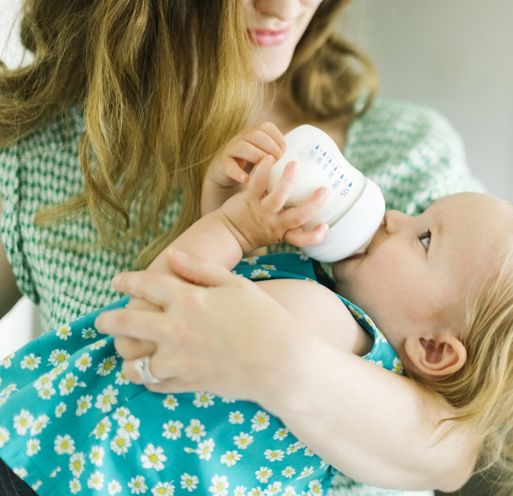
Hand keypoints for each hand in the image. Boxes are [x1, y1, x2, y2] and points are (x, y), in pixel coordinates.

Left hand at [96, 251, 294, 399]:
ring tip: (126, 354)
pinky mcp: (185, 382)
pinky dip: (148, 379)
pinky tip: (150, 373)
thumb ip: (201, 268)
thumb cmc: (265, 317)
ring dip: (126, 358)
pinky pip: (153, 384)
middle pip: (125, 324)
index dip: (127, 282)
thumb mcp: (236, 284)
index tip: (117, 282)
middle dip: (108, 321)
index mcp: (188, 299)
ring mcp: (177, 359)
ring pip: (133, 363)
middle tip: (102, 321)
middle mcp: (175, 328)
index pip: (145, 285)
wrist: (281, 362)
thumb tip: (171, 256)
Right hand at [202, 122, 285, 212]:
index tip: (286, 152)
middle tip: (278, 161)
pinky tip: (246, 180)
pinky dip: (237, 172)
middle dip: (269, 147)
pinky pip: (228, 165)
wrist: (228, 174)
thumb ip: (283, 157)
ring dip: (256, 156)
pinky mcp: (222, 163)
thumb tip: (310, 165)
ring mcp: (231, 149)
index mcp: (256, 133)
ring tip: (265, 169)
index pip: (267, 127)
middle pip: (255, 134)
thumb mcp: (268, 158)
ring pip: (241, 146)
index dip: (278, 138)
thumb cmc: (255, 166)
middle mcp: (242, 137)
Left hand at [219, 155, 328, 252]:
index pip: (302, 240)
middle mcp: (275, 224)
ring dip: (287, 181)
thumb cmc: (258, 229)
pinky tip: (269, 158)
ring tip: (294, 164)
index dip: (316, 236)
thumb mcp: (277, 231)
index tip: (326, 226)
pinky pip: (257, 184)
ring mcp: (262, 211)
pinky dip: (264, 170)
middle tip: (325, 190)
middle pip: (297, 218)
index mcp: (284, 232)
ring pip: (277, 198)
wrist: (228, 232)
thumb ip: (293, 219)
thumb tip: (316, 200)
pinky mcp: (249, 200)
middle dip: (313, 205)